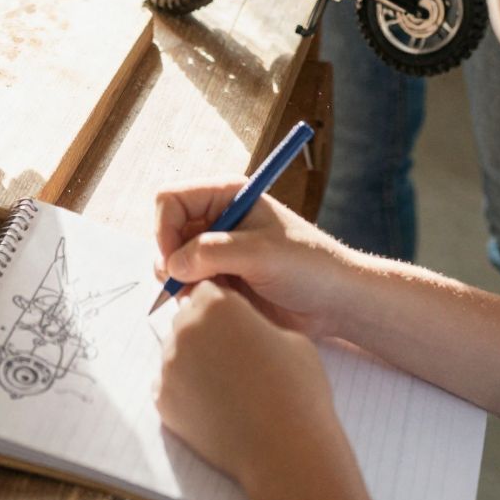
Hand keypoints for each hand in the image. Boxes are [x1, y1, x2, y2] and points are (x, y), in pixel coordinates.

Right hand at [154, 187, 347, 338]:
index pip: (171, 199)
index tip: (173, 262)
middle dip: (171, 260)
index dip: (164, 229)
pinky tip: (219, 305)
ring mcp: (217, 250)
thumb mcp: (260, 254)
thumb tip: (171, 265)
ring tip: (212, 296)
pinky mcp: (221, 278)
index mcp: (227, 195)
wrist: (335, 302)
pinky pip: (187, 285)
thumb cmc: (308, 266)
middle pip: (167, 231)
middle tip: (189, 286)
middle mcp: (217, 218)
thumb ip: (211, 253)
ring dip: (182, 282)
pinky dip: (193, 297)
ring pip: (172, 262)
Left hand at [155, 281, 335, 492]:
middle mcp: (186, 329)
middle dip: (206, 333)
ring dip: (195, 362)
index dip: (223, 308)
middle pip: (187, 319)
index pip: (207, 291)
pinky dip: (187, 392)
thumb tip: (243, 330)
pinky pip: (169, 386)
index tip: (237, 326)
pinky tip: (213, 406)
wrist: (286, 450)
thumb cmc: (297, 390)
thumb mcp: (289, 338)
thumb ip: (256, 324)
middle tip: (233, 358)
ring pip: (177, 353)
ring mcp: (169, 366)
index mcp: (216, 305)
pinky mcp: (163, 401)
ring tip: (227, 387)